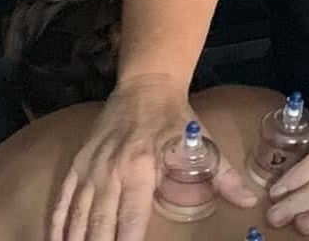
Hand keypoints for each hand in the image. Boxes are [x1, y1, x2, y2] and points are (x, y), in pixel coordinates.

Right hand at [48, 73, 257, 240]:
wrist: (146, 84)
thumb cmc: (176, 118)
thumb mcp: (202, 145)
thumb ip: (224, 176)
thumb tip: (250, 199)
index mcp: (141, 168)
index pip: (130, 220)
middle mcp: (111, 170)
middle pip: (99, 224)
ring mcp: (91, 166)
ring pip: (78, 215)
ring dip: (76, 240)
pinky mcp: (79, 162)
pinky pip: (64, 198)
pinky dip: (58, 222)